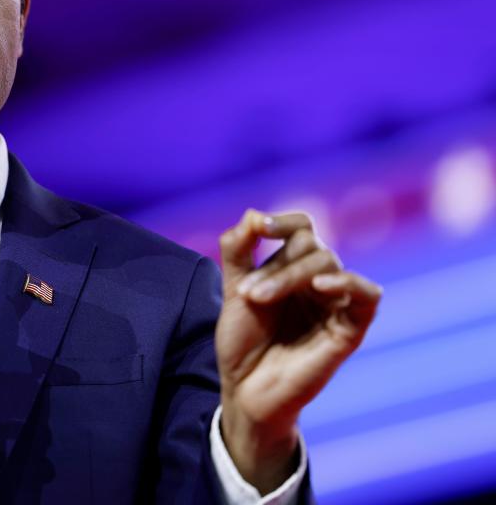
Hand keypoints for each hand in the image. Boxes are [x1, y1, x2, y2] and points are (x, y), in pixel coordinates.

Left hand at [215, 209, 381, 493]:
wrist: (245, 388)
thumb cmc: (242, 339)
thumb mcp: (233, 288)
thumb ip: (238, 250)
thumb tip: (253, 213)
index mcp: (292, 267)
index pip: (302, 227)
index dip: (284, 221)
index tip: (260, 228)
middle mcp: (317, 280)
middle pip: (311, 246)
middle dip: (276, 265)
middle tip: (249, 295)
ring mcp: (335, 303)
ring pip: (329, 264)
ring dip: (290, 276)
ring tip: (261, 299)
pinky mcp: (350, 328)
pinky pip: (368, 295)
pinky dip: (348, 283)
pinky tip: (322, 285)